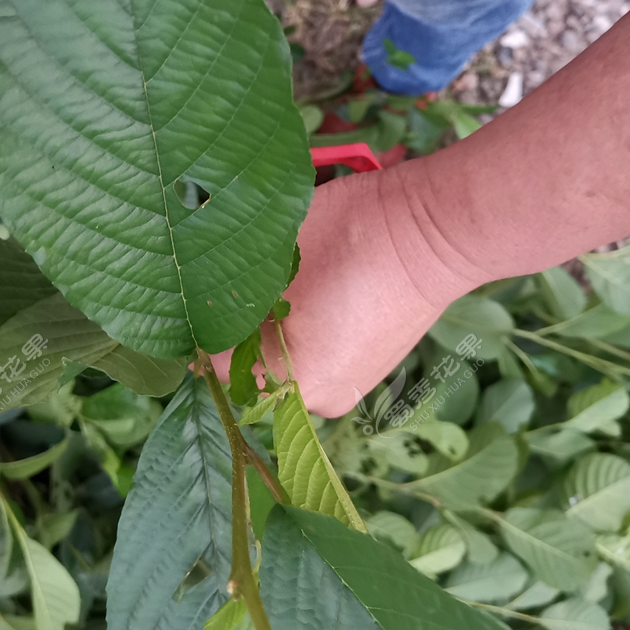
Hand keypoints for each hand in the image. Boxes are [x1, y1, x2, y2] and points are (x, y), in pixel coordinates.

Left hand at [215, 164, 476, 417]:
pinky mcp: (369, 366)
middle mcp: (322, 401)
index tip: (195, 288)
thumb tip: (194, 303)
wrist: (435, 228)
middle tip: (236, 273)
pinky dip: (304, 327)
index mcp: (294, 384)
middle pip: (251, 367)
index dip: (202, 323)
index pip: (217, 364)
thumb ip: (226, 292)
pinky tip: (310, 286)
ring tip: (280, 276)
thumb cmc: (352, 237)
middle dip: (238, 326)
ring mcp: (350, 386)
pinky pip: (316, 353)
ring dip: (271, 325)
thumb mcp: (274, 257)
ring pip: (284, 359)